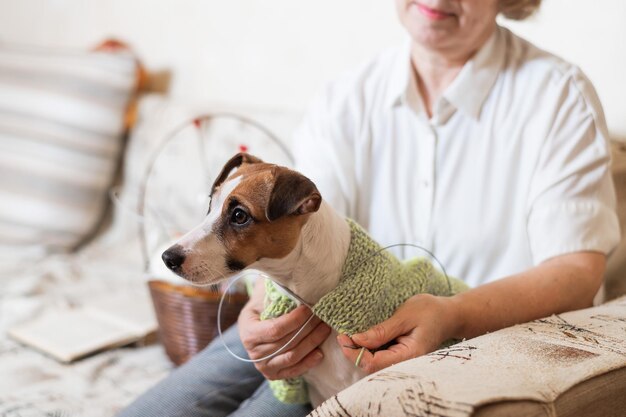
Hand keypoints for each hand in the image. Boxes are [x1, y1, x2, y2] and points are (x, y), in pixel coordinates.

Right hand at [238, 280, 331, 379]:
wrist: (254, 326)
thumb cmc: (261, 307)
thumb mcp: (262, 297)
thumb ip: (275, 293)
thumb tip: (295, 280)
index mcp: (249, 332)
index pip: (276, 329)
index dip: (295, 320)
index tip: (310, 308)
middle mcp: (254, 353)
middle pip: (287, 342)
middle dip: (308, 328)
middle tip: (323, 315)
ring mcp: (264, 366)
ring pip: (293, 356)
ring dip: (312, 342)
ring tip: (325, 329)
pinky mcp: (274, 374)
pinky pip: (294, 371)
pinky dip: (308, 362)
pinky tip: (320, 352)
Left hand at [337, 293, 457, 373]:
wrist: (450, 314)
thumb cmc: (431, 311)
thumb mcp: (405, 316)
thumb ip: (381, 331)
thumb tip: (357, 340)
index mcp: (408, 355)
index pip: (373, 363)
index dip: (355, 352)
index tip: (343, 336)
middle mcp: (405, 362)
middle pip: (372, 367)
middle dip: (354, 353)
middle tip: (343, 335)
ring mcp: (403, 360)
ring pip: (375, 363)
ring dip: (360, 351)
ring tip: (349, 335)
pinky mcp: (400, 354)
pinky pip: (381, 356)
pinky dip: (369, 348)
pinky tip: (362, 337)